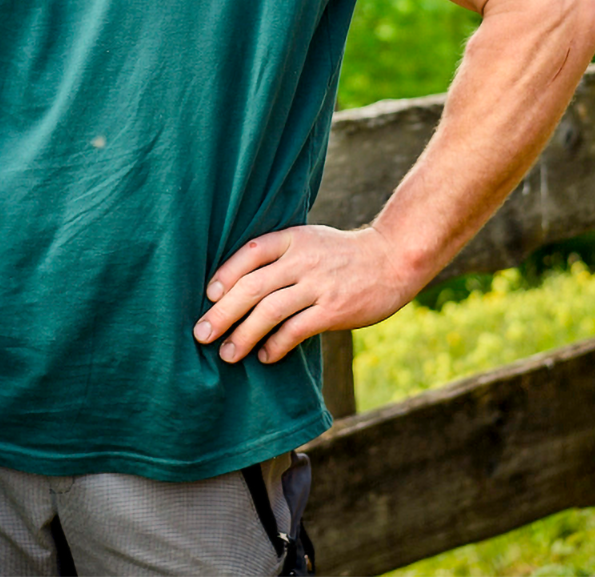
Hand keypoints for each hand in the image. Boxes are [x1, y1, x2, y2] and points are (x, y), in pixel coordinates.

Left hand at [194, 225, 416, 364]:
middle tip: (201, 334)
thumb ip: (278, 256)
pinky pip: (296, 330)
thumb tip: (236, 286)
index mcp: (292, 239)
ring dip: (244, 335)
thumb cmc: (342, 254)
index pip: (248, 254)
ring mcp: (319, 285)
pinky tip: (265, 356)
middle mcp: (302, 260)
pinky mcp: (334, 310)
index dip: (224, 275)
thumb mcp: (309, 241)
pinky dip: (276, 345)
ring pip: (270, 312)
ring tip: (227, 354)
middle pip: (251, 287)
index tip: (208, 297)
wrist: (392, 259)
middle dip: (222, 313)